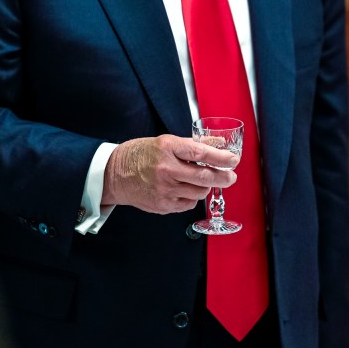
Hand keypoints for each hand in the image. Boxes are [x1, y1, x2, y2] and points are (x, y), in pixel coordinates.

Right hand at [102, 134, 237, 213]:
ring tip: (203, 181)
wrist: (114, 175)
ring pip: (199, 193)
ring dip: (206, 187)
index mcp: (167, 149)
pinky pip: (188, 203)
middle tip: (232, 176)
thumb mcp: (167, 142)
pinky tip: (185, 189)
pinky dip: (192, 197)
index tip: (234, 160)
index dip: (221, 158)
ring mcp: (164, 190)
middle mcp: (166, 170)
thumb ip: (193, 145)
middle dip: (223, 178)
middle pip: (204, 177)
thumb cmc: (142, 155)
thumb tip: (219, 145)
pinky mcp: (162, 205)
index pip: (201, 154)